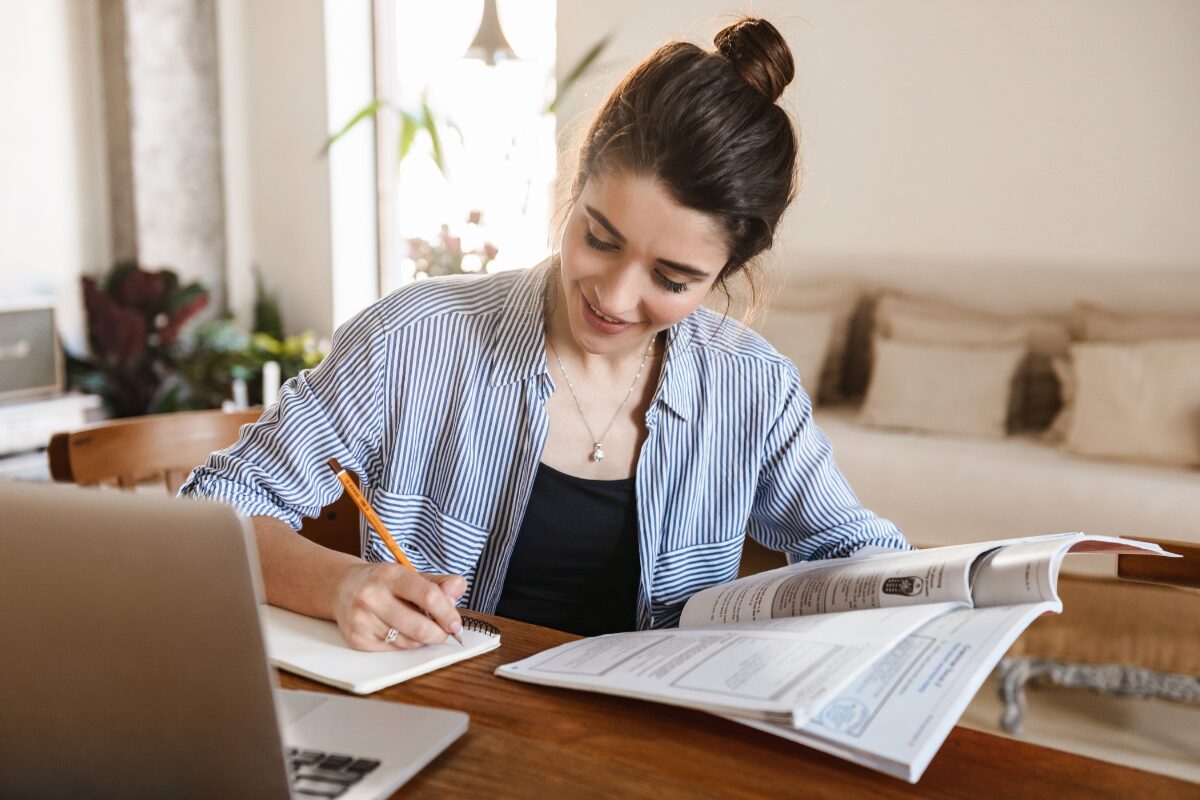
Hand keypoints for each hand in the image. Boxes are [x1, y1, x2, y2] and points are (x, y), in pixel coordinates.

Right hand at [333, 563, 465, 650]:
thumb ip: (439, 583)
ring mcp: (362, 619)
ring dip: (422, 639)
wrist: (342, 588)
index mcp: (390, 575)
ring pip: (408, 642)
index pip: (427, 595)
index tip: (456, 624)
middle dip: (439, 634)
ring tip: (419, 626)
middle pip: (418, 626)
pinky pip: (394, 650)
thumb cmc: (384, 582)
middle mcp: (372, 596)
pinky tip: (400, 631)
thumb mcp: (411, 575)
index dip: (447, 613)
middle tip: (445, 633)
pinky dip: (404, 644)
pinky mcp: (357, 639)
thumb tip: (457, 591)